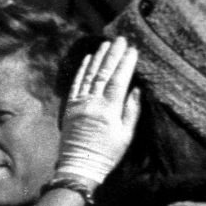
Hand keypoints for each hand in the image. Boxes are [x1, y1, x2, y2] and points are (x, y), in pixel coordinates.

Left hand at [57, 37, 141, 186]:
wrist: (79, 166)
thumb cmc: (107, 154)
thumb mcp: (126, 135)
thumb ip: (131, 111)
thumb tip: (135, 89)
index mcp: (109, 110)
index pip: (118, 80)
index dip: (125, 64)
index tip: (132, 50)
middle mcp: (92, 103)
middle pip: (104, 73)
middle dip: (113, 55)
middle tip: (120, 39)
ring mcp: (79, 104)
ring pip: (89, 75)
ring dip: (98, 58)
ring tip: (106, 44)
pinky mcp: (70, 107)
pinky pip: (76, 84)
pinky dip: (82, 70)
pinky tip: (88, 59)